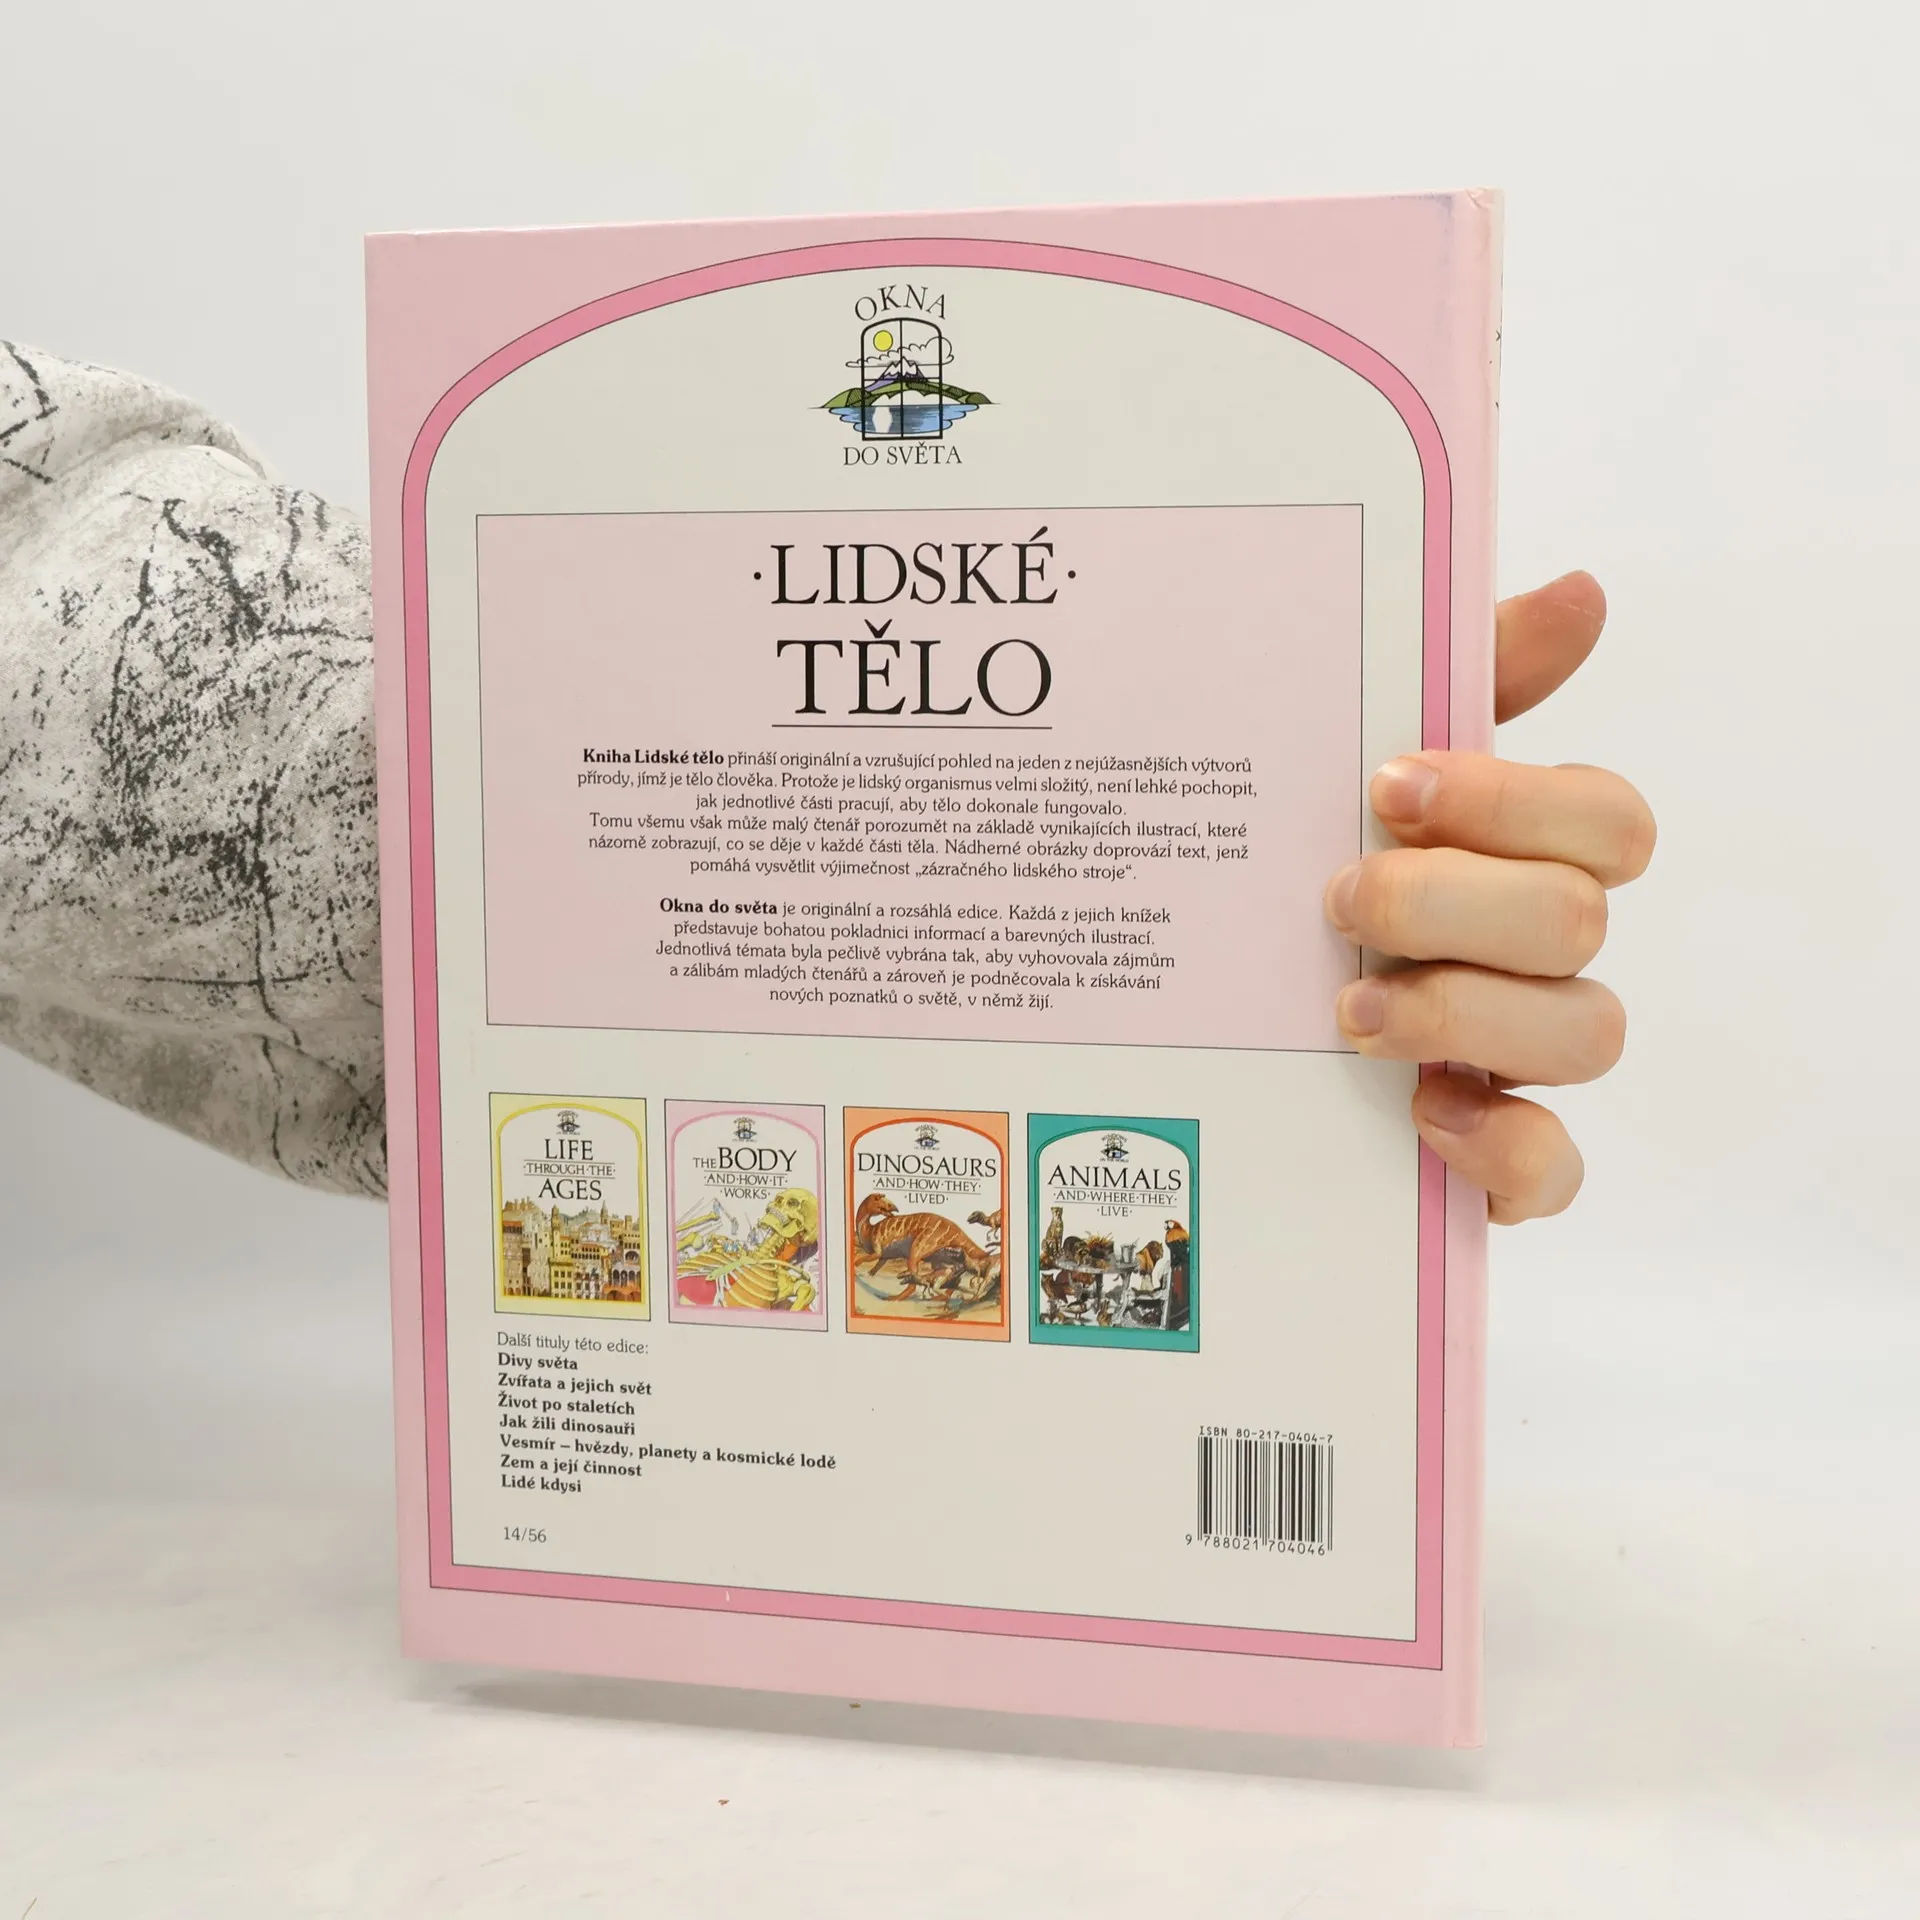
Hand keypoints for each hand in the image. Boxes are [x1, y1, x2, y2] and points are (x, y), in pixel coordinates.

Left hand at [1323, 572, 1654, 1223]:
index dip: (1514, 802)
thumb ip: (1456, 686)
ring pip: (1587, 1031)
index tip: (1386, 785)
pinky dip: (1501, 1146)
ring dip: (1463, 1012)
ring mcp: (1523, 1061)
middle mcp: (1537, 956)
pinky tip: (1420, 1115)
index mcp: (1518, 858)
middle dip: (1450, 901)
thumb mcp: (1346, 770)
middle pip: (1580, 918)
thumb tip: (1580, 592)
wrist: (1186, 1021)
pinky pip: (1555, 1171)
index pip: (1607, 819)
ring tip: (1344, 1011)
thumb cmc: (1294, 878)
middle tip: (1333, 899)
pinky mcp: (1494, 1161)